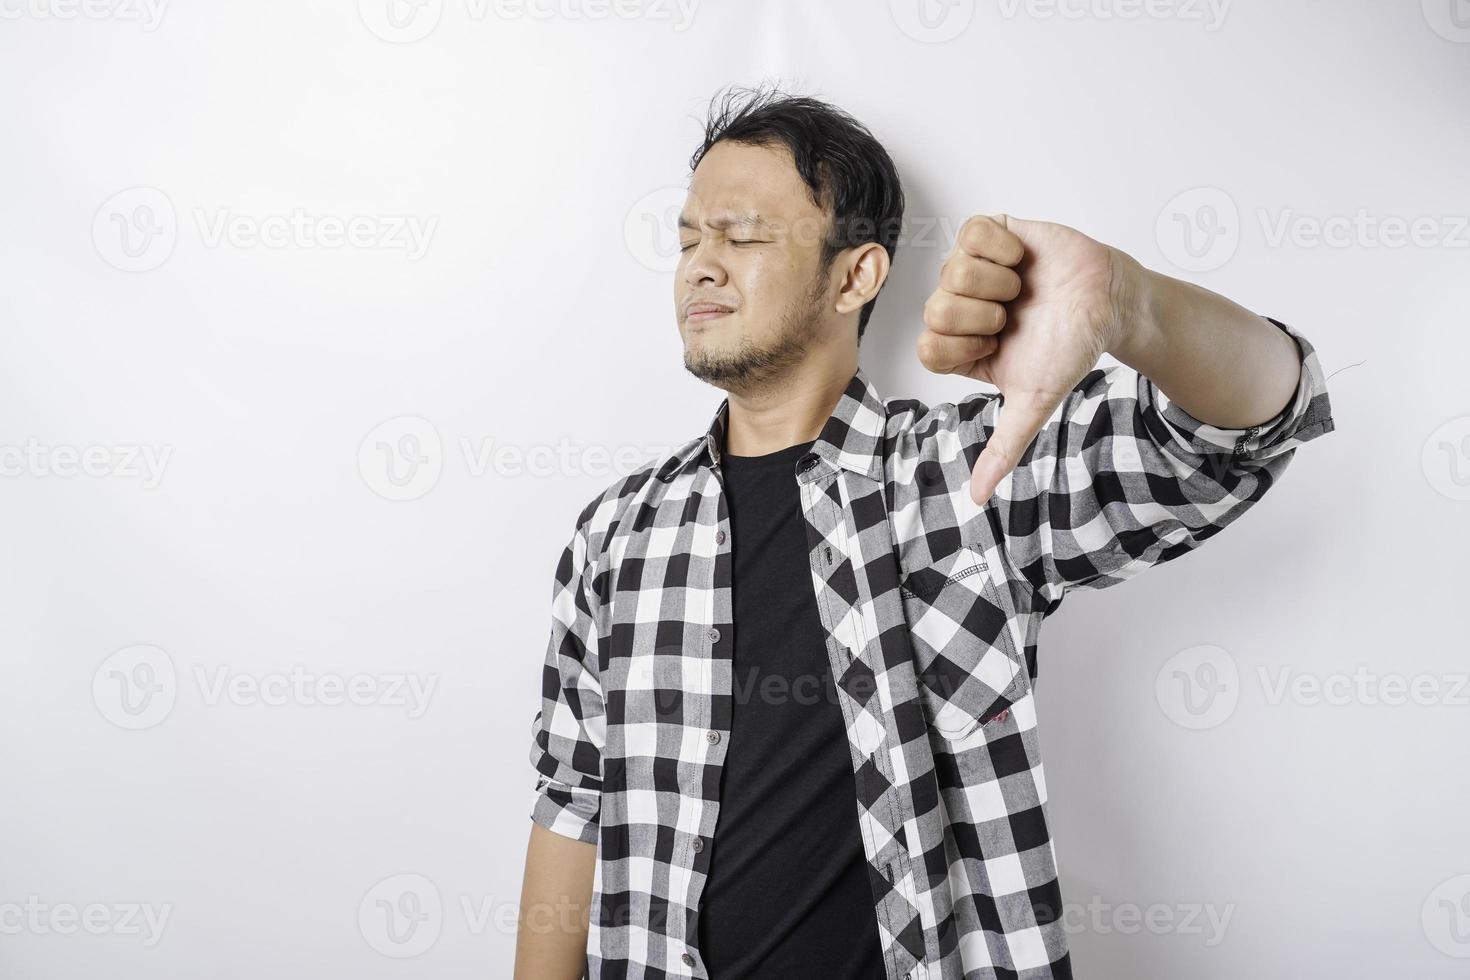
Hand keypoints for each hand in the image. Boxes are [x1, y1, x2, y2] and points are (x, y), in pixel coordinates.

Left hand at [917, 214, 1139, 504]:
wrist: (1109, 303)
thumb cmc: (1069, 348)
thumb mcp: (1033, 402)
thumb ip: (1002, 448)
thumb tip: (977, 500)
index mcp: (957, 346)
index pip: (928, 347)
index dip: (967, 345)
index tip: (999, 345)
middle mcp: (956, 307)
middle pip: (935, 309)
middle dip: (985, 315)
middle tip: (1013, 316)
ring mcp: (968, 268)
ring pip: (952, 270)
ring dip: (1000, 284)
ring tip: (1022, 289)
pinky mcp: (989, 233)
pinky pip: (974, 232)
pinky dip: (1005, 250)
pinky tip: (1023, 261)